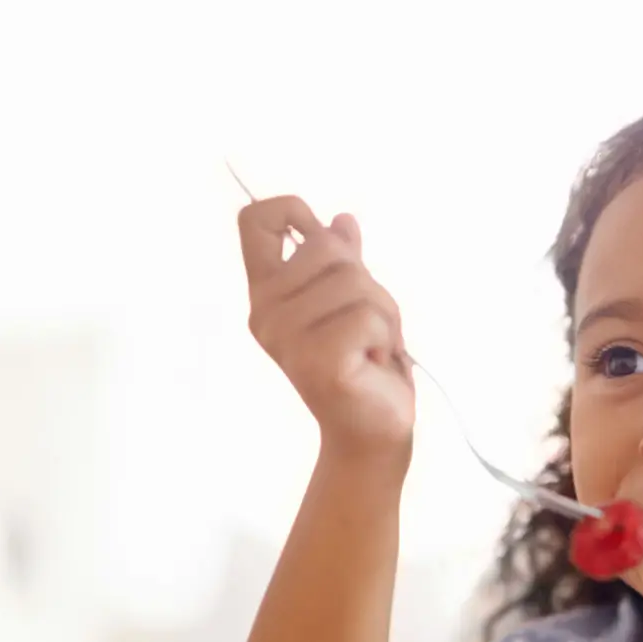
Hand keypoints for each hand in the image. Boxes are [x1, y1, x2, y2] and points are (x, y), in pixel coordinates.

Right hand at [239, 196, 413, 463]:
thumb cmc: (364, 366)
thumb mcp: (355, 304)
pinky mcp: (318, 361)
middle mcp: (267, 311)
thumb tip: (342, 220)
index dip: (292, 211)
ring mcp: (287, 337)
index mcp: (269, 292)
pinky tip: (372, 364)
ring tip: (371, 348)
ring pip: (355, 283)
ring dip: (383, 315)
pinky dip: (386, 339)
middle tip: (368, 327)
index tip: (322, 233)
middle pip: (327, 248)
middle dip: (367, 282)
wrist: (372, 430)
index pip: (256, 222)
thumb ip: (343, 264)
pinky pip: (368, 319)